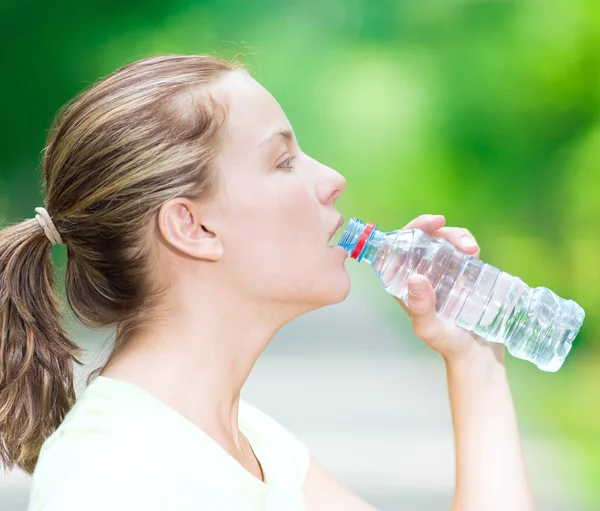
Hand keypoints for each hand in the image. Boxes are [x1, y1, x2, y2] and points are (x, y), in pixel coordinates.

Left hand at [394, 214, 504, 366]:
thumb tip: (415, 278)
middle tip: (455, 235)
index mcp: (402, 283)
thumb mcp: (429, 327)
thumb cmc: (447, 344)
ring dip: (455, 235)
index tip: (428, 223)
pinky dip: (466, 243)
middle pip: (420, 239)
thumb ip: (420, 307)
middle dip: (435, 229)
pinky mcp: (460, 273)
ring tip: (471, 248)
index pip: (396, 248)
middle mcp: (418, 273)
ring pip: (441, 240)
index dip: (408, 230)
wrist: (477, 355)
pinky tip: (474, 250)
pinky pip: (460, 249)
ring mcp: (440, 271)